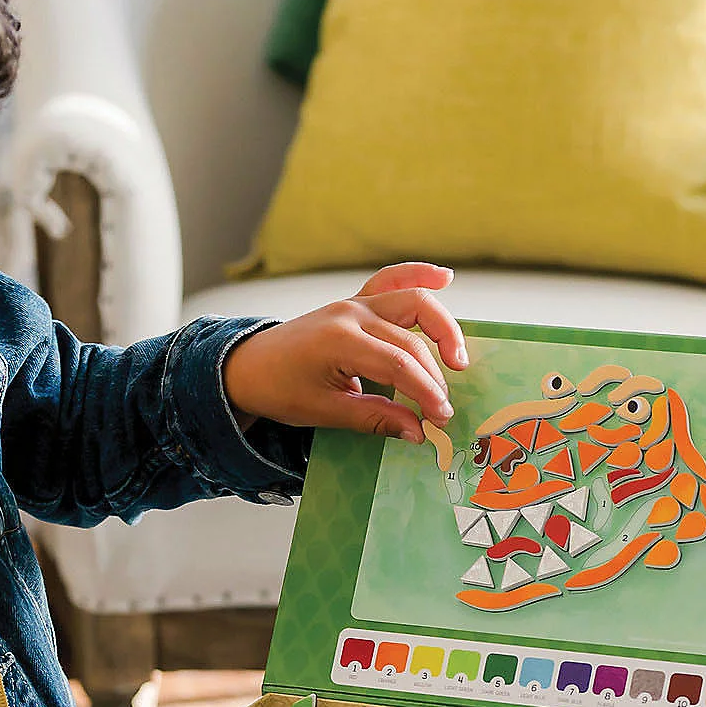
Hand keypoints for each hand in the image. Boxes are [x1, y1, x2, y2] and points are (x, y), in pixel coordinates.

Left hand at [222, 263, 466, 443]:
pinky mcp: (354, 301)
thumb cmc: (280, 390)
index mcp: (340, 340)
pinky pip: (391, 280)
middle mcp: (351, 313)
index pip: (399, 364)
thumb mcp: (324, 411)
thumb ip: (374, 418)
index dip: (425, 392)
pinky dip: (418, 274)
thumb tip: (418, 432)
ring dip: (442, 326)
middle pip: (410, 338)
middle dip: (434, 375)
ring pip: (411, 302)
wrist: (247, 366)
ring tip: (458, 359)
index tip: (439, 419)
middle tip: (443, 407)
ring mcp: (353, 302)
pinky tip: (444, 276)